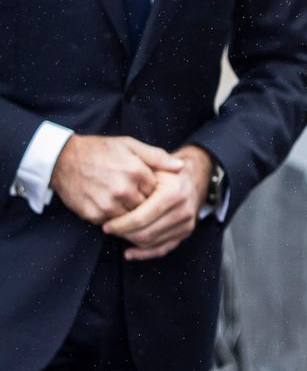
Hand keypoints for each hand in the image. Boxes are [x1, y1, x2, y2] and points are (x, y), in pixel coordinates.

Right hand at [49, 133, 179, 225]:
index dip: (154, 193)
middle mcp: (124, 190)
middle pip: (146, 209)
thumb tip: (180, 167)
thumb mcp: (129, 145)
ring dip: (130, 216)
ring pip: (131, 221)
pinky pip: (112, 224)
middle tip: (136, 199)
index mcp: (136, 172)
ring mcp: (108, 204)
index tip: (148, 190)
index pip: (158, 194)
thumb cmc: (99, 151)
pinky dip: (114, 220)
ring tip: (123, 205)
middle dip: (144, 207)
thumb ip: (156, 157)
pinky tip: (110, 208)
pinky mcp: (94, 215)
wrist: (63, 160)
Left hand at [102, 143, 212, 260]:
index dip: (121, 224)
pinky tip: (129, 253)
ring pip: (152, 243)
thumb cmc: (166, 171)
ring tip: (118, 234)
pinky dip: (144, 254)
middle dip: (124, 234)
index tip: (106, 223)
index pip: (141, 217)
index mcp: (173, 193)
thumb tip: (117, 191)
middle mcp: (183, 210)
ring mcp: (186, 224)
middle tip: (109, 229)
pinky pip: (163, 249)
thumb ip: (135, 177)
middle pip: (146, 233)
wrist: (193, 177)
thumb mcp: (152, 164)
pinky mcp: (185, 232)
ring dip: (131, 241)